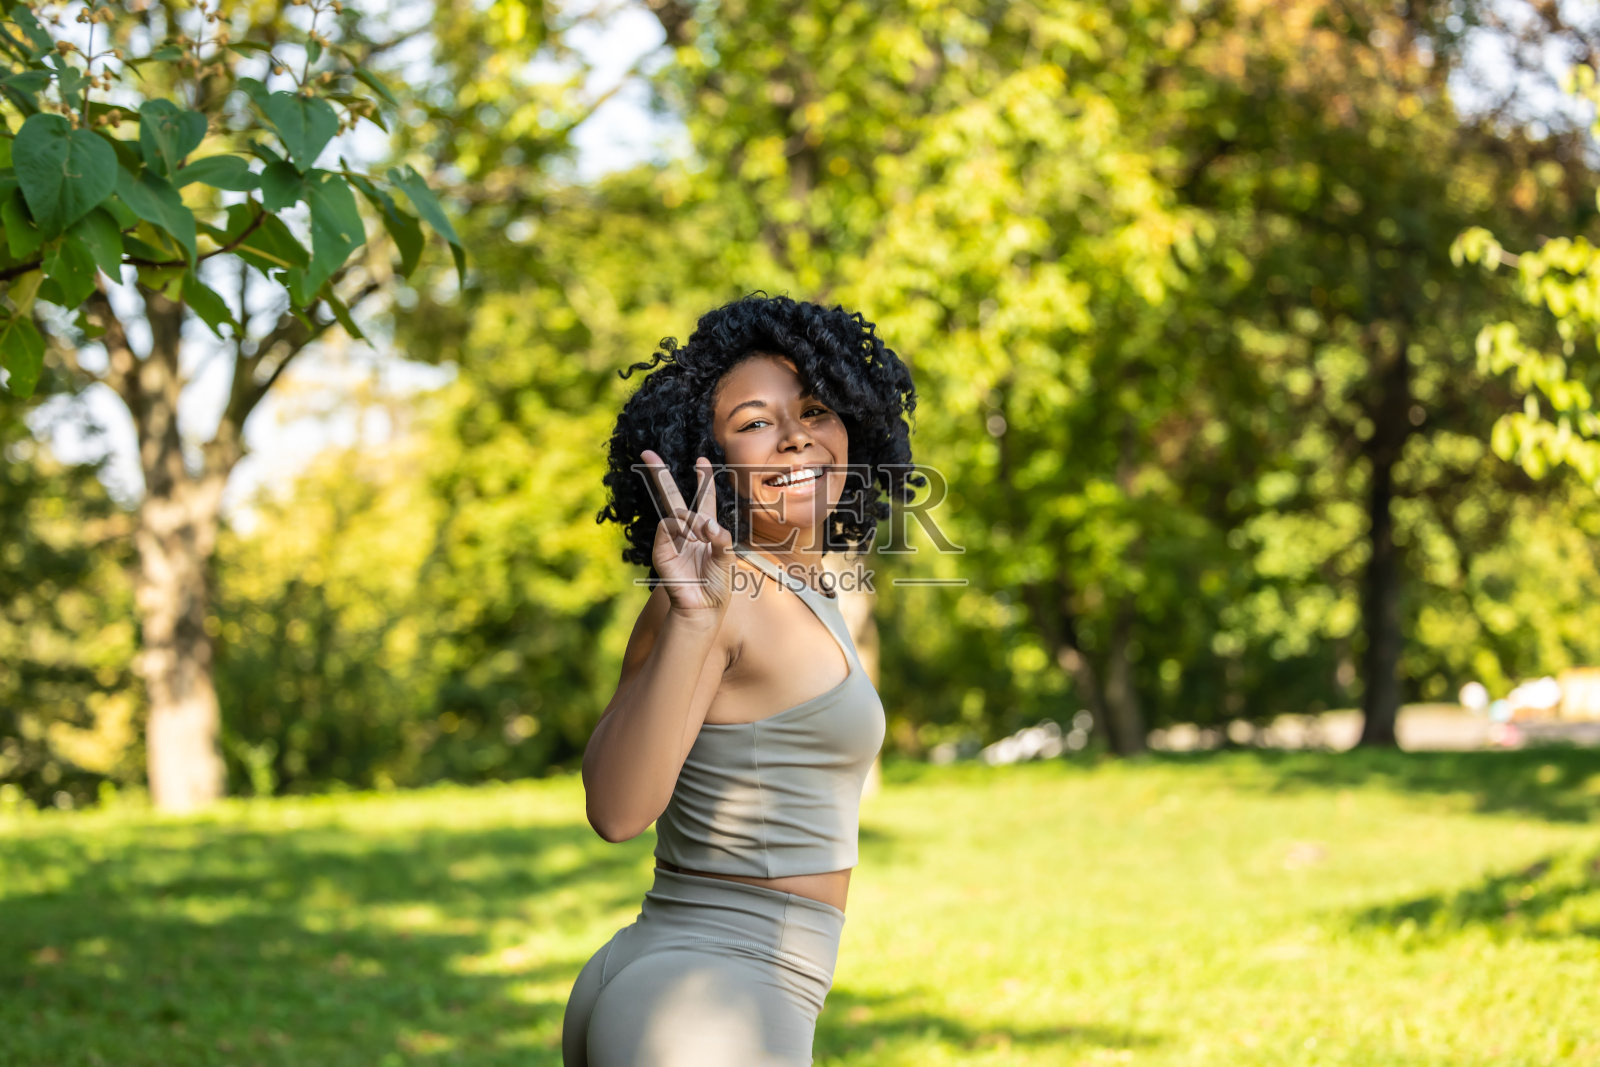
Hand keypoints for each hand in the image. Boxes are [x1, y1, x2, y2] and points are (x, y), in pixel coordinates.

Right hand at [640, 449, 735, 619]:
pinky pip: (668, 527)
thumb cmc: (717, 584)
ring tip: (703, 534)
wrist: (703, 607)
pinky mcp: (661, 549)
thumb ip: (721, 538)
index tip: (702, 460)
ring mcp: (672, 538)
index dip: (703, 480)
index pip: (704, 498)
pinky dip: (681, 527)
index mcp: (706, 529)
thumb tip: (707, 523)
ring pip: (676, 512)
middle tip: (647, 453)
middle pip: (672, 496)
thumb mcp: (727, 559)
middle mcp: (687, 530)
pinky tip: (691, 536)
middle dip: (660, 474)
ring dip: (692, 519)